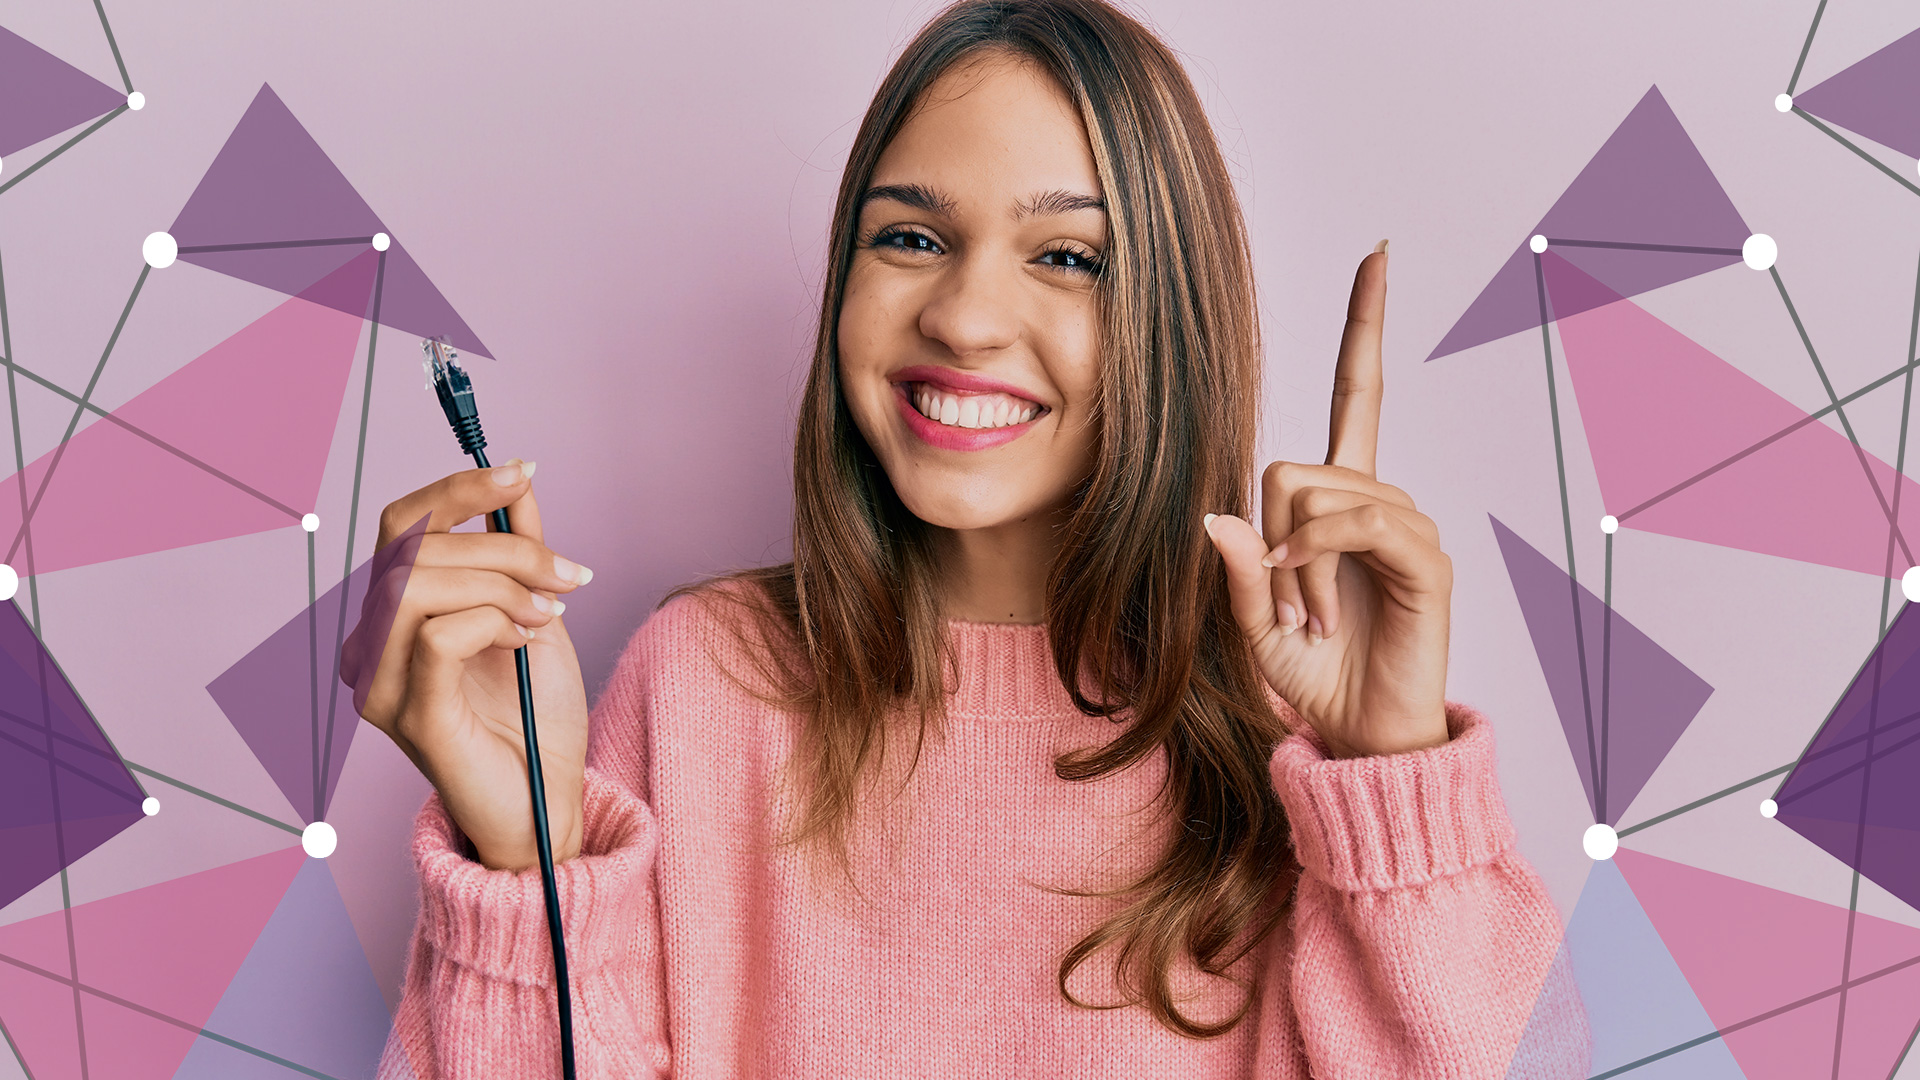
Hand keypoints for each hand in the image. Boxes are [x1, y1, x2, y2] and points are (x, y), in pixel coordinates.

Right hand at [339, 459, 595, 868]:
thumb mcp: (536, 614)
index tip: (522, 471)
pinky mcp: (409, 717)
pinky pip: (436, 638)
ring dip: (500, 582)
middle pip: (414, 548)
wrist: (549, 803)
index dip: (457, 489)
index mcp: (396, 614)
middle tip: (567, 572)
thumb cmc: (536, 720)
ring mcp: (382, 682)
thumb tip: (520, 483)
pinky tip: (528, 638)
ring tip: (550, 609)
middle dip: (503, 545)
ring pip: (417, 585)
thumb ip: (520, 553)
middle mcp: (372, 645)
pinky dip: (491, 622)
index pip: (402, 525)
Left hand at [1203, 241, 1452, 757]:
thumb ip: (1238, 570)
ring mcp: (1407, 528)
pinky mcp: (1425, 562)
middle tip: (1285, 609)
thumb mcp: (1249, 623)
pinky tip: (1313, 604)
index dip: (1365, 327)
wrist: (1360, 738)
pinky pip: (1361, 524)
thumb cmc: (1310, 678)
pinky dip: (1318, 556)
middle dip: (1269, 539)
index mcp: (1339, 502)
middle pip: (1293, 465)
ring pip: (1319, 496)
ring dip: (1292, 566)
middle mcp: (1379, 502)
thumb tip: (1221, 516)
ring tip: (1308, 622)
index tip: (1377, 256)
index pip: (1361, 393)